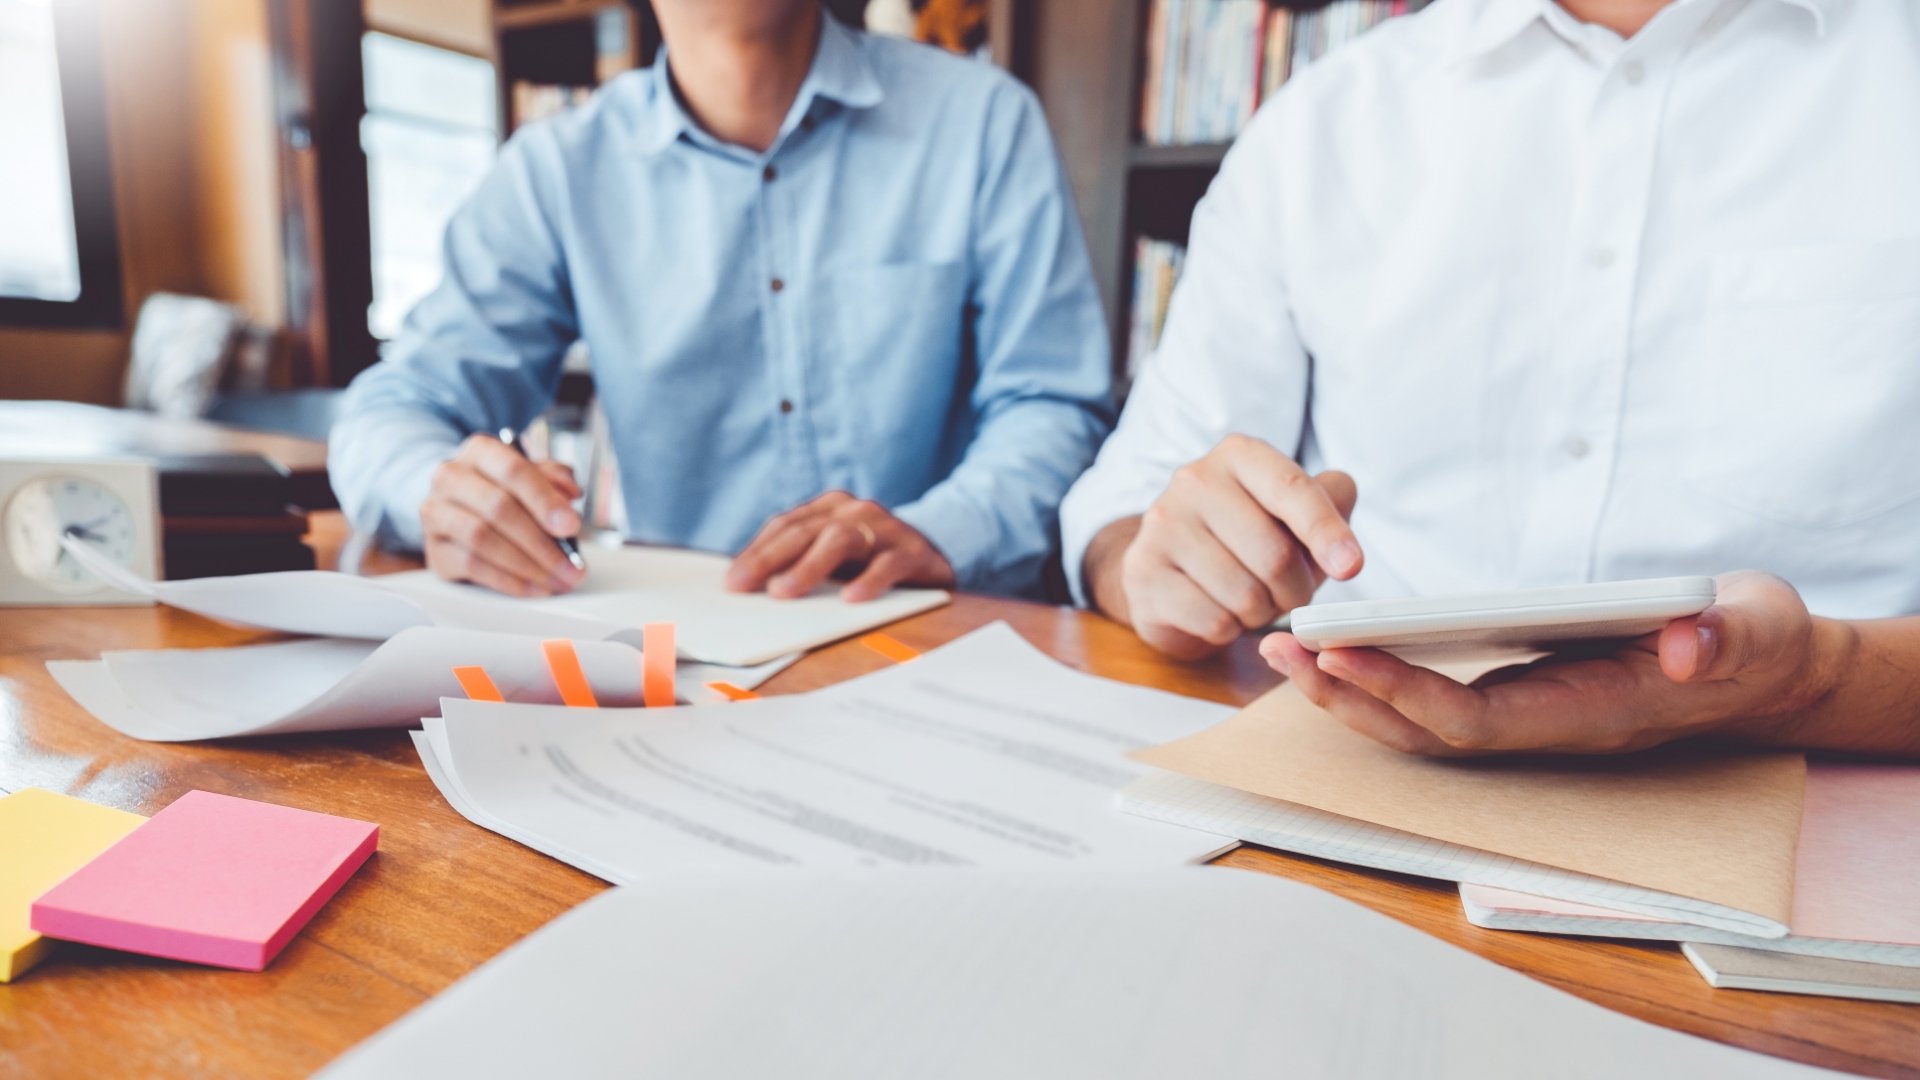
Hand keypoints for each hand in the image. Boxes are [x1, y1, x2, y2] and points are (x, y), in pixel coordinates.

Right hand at [422, 434, 584, 596]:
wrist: (459, 508)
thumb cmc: (504, 491)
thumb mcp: (532, 476)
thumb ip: (554, 478)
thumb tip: (570, 493)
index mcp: (481, 451)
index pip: (514, 470)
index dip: (545, 500)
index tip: (571, 526)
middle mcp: (451, 477)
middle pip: (498, 508)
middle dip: (542, 542)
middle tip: (571, 566)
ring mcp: (437, 512)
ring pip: (482, 538)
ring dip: (527, 565)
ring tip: (556, 580)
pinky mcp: (435, 549)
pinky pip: (472, 565)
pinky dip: (508, 580)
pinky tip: (533, 587)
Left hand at [724, 491, 954, 601]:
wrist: (939, 553)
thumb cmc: (873, 560)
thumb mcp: (835, 556)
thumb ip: (801, 562)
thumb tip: (751, 588)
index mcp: (831, 508)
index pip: (785, 526)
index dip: (757, 552)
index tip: (732, 582)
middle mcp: (856, 511)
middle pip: (805, 531)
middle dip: (770, 560)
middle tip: (745, 587)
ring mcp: (885, 529)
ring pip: (840, 540)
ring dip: (808, 567)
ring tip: (783, 592)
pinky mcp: (914, 553)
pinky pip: (888, 564)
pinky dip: (868, 581)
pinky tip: (851, 599)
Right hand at [1086, 435, 1362, 659]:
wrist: (1167, 568)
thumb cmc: (1245, 540)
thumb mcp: (1291, 515)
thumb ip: (1330, 501)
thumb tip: (1342, 497)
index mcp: (1239, 455)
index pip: (1292, 489)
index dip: (1327, 531)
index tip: (1352, 566)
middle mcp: (1194, 480)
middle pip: (1274, 555)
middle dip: (1295, 590)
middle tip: (1289, 595)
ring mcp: (1162, 525)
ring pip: (1244, 594)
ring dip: (1262, 612)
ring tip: (1251, 602)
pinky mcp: (1143, 572)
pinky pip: (1212, 620)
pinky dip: (1229, 629)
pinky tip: (1219, 613)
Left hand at [1262, 570, 1843, 755]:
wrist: (1766, 669)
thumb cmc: (1755, 644)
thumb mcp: (1754, 628)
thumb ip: (1725, 637)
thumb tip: (1686, 645)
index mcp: (1589, 716)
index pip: (1476, 719)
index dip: (1404, 693)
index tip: (1341, 652)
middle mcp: (1547, 728)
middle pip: (1425, 731)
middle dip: (1348, 694)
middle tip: (1278, 645)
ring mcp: (1530, 715)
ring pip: (1419, 721)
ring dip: (1349, 689)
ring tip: (1284, 644)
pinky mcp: (1521, 692)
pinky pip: (1434, 698)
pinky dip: (1379, 675)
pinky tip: (1335, 644)